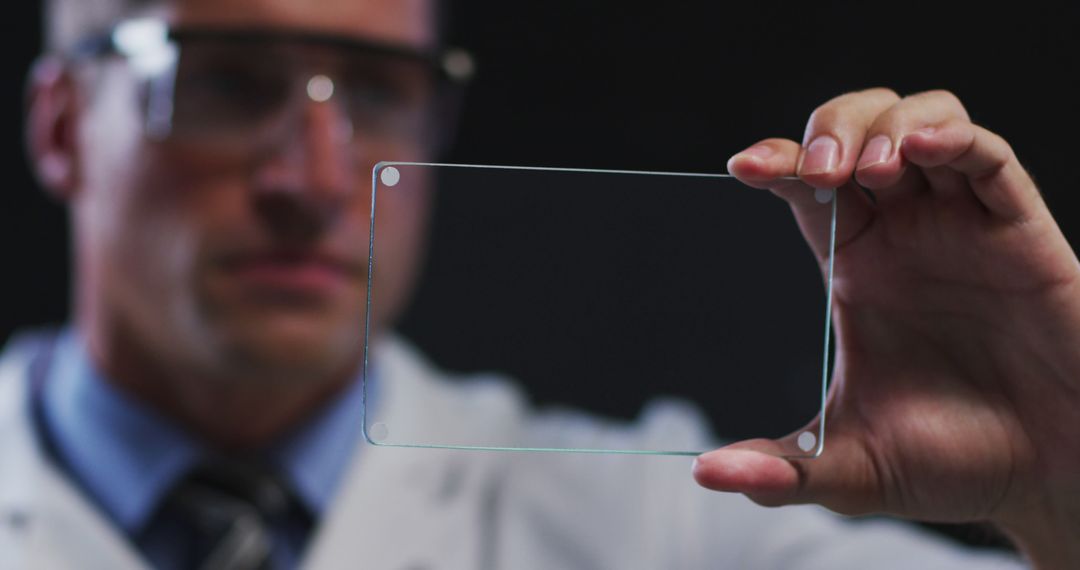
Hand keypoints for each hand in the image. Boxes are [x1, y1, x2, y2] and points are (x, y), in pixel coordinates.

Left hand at [692, 88, 1079, 568]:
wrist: (1049, 480)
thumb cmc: (956, 465)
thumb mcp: (851, 468)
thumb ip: (780, 470)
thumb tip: (705, 474)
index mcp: (859, 267)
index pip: (808, 189)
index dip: (778, 164)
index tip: (743, 168)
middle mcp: (906, 234)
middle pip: (858, 129)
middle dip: (830, 130)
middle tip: (819, 173)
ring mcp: (963, 225)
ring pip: (923, 119)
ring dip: (886, 125)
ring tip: (867, 170)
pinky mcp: (1020, 230)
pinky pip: (988, 158)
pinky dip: (954, 138)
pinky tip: (919, 151)